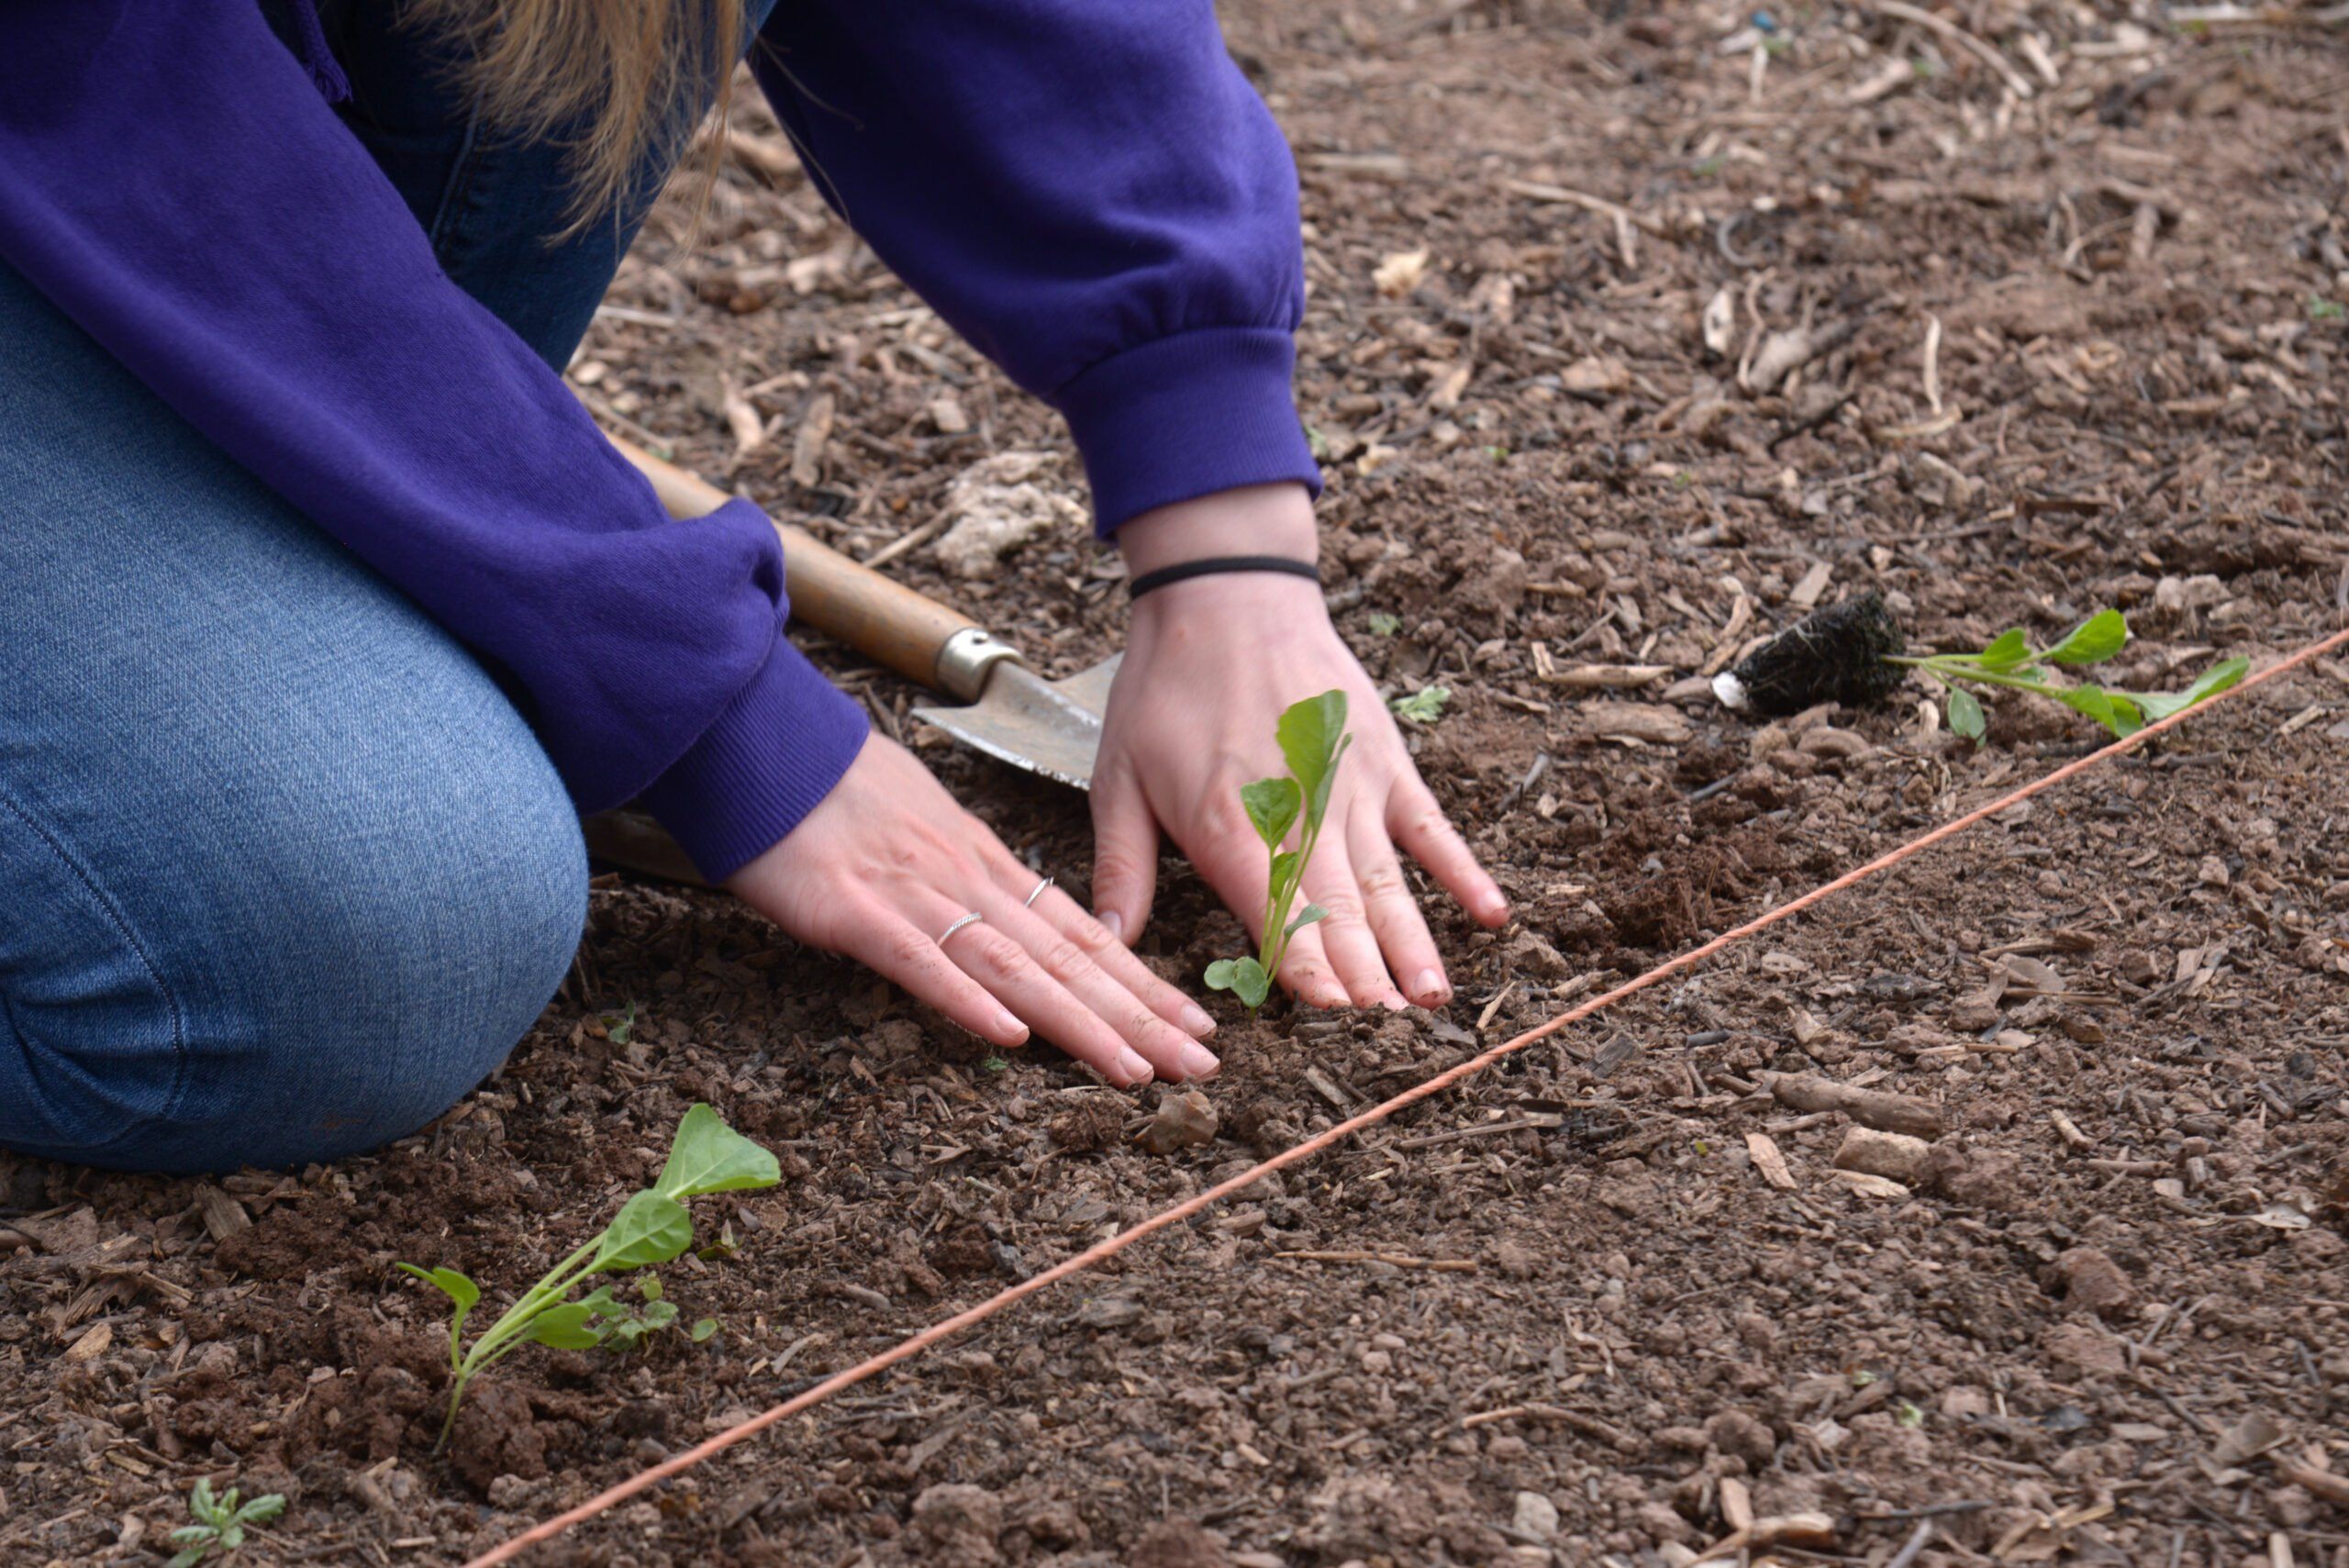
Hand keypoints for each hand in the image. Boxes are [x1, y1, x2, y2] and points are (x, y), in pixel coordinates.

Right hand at [727, 732, 1217, 1085]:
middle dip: (1141, 1016)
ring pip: (1015, 967)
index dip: (1143, 982)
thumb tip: (1004, 925)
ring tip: (1137, 1068)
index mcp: (987, 866)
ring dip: (1080, 1022)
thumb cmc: (835, 790)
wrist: (765, 744)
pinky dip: (967, 999)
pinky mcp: (856, 911)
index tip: (1197, 1021)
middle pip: (1068, 958)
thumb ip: (966, 881)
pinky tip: (1011, 1037)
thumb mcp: (924, 830)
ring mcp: (916, 895)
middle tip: (1203, 1064)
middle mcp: (969, 880)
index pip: (1082, 933)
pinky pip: (920, 961)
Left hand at [1091, 484, 1509, 1009]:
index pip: (1273, 913)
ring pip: (1386, 881)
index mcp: (1228, 824)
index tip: (1331, 1015)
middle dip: (1364, 975)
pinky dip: (1461, 872)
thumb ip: (1121, 866)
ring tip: (1433, 999)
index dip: (1304, 967)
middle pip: (1338, 909)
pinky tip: (1490, 916)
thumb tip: (1106, 943)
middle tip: (1390, 1033)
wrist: (1227, 595)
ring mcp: (1350, 789)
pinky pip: (1430, 827)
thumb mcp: (1119, 776)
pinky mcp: (1384, 763)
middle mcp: (1298, 812)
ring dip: (1412, 943)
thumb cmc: (1167, 689)